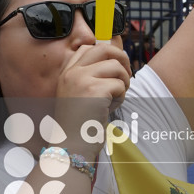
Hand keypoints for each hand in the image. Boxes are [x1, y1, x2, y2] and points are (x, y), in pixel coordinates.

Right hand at [53, 43, 131, 158]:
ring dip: (123, 82)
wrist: (71, 146)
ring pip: (116, 66)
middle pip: (105, 49)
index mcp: (67, 72)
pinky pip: (120, 84)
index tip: (114, 68)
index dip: (107, 54)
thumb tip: (118, 60)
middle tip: (126, 76)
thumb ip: (91, 77)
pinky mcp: (95, 90)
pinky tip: (111, 108)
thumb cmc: (79, 124)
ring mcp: (82, 79)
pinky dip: (121, 96)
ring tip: (116, 97)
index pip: (88, 48)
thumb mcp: (78, 94)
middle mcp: (72, 72)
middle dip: (122, 59)